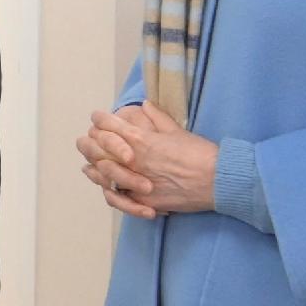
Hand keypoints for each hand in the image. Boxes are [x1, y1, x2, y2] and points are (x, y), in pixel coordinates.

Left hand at [78, 101, 217, 219]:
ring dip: (94, 164)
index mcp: (142, 139)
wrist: (217, 180)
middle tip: (88, 137)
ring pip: (102, 173)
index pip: (110, 125)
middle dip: (90, 140)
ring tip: (88, 161)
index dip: (100, 119)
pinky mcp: (143, 200)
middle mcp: (134, 160)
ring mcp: (136, 182)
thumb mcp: (177, 130)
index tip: (97, 117)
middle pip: (99, 148)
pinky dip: (108, 189)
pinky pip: (117, 196)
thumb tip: (144, 104)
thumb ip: (157, 118)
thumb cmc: (200, 153)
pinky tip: (103, 184)